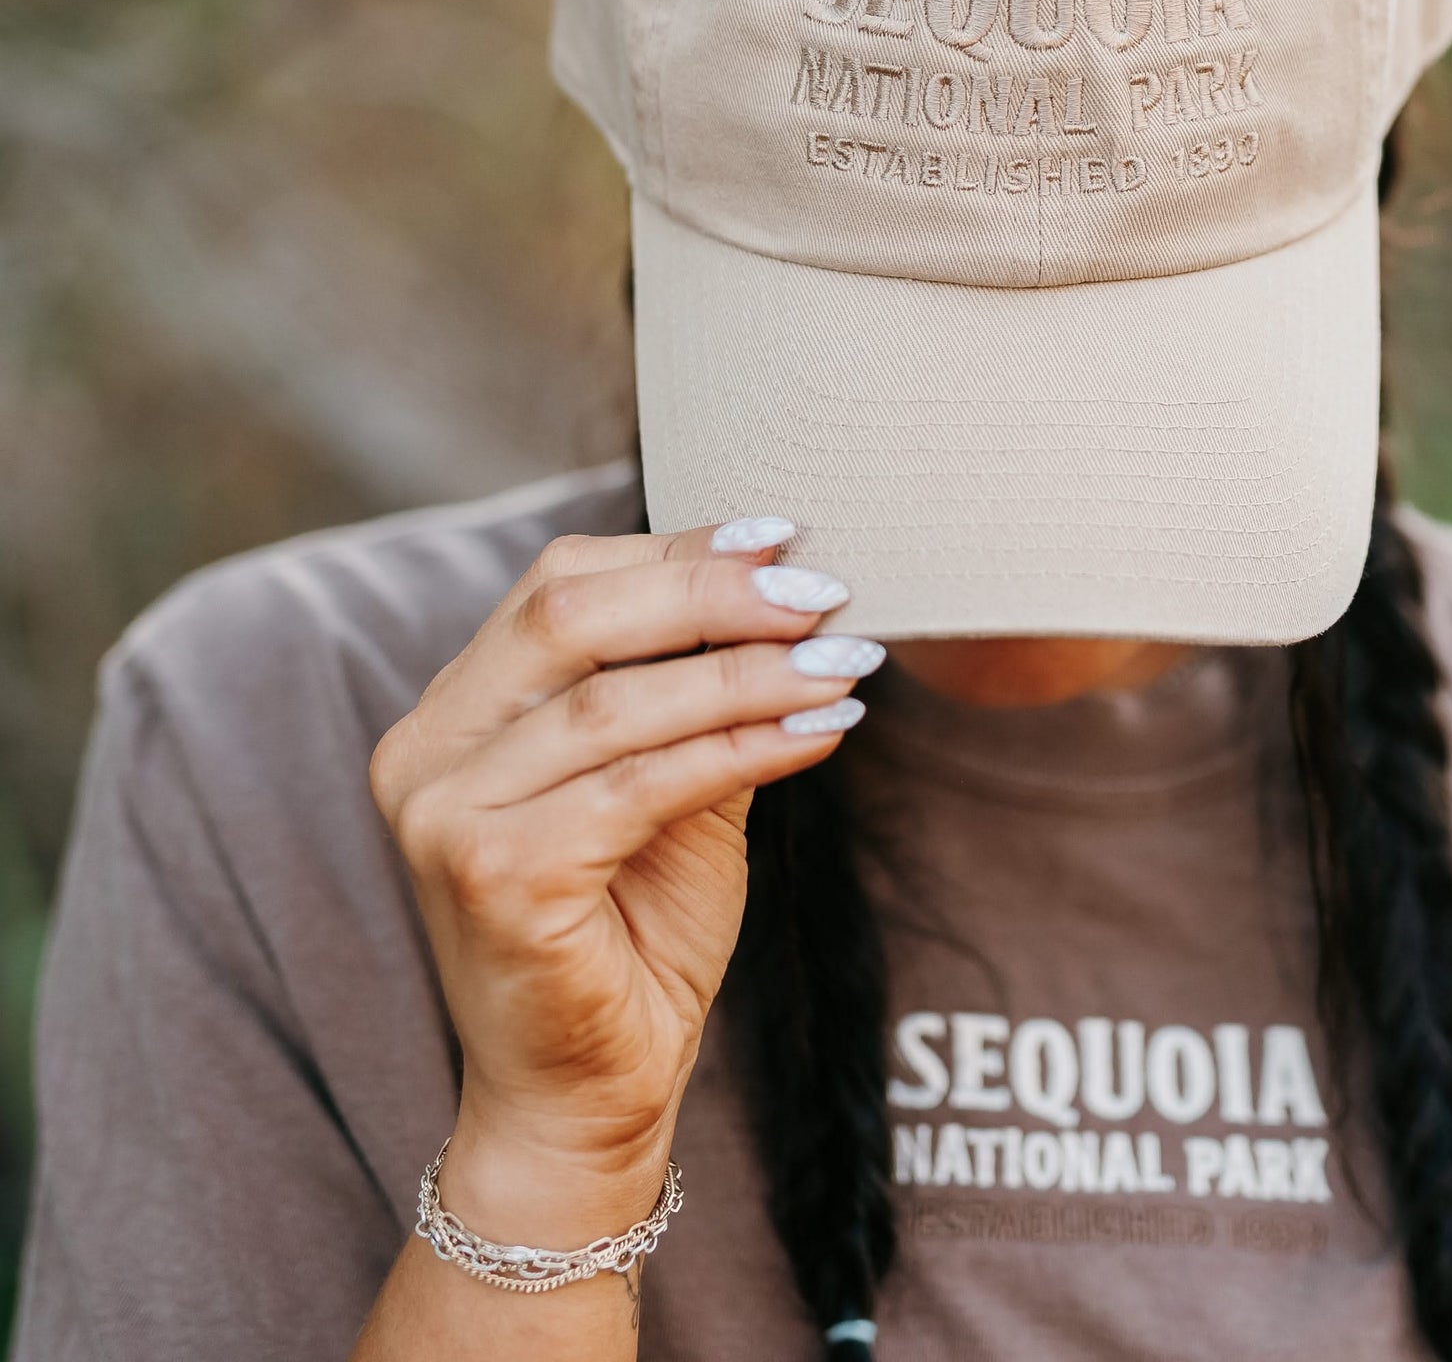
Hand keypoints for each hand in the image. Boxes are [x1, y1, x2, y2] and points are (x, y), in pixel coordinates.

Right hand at [367, 520, 873, 1236]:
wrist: (589, 1095)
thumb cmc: (633, 932)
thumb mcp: (674, 787)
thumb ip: (700, 691)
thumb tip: (789, 584)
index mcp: (455, 710)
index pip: (559, 584)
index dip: (677, 550)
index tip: (786, 536)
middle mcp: (425, 748)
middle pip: (575, 618)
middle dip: (714, 594)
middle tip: (823, 593)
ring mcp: (443, 813)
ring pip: (617, 703)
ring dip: (750, 675)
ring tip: (845, 666)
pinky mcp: (490, 875)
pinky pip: (641, 785)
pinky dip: (742, 748)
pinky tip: (820, 734)